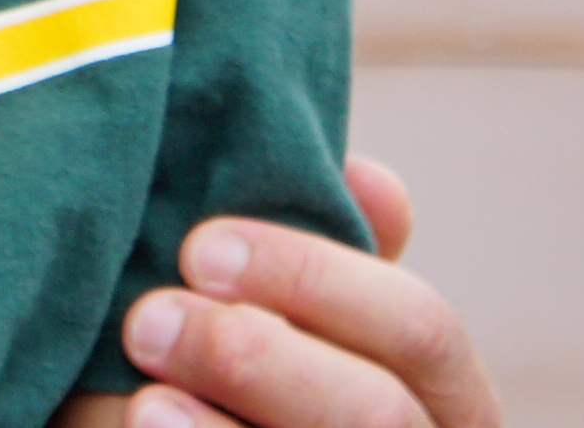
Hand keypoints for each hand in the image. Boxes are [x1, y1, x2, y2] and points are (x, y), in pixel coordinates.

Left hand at [115, 157, 498, 427]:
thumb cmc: (254, 380)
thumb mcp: (296, 322)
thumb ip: (326, 266)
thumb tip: (370, 178)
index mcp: (442, 398)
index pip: (419, 328)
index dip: (314, 278)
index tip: (199, 247)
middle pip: (376, 413)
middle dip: (255, 358)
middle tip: (146, 319)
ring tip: (141, 401)